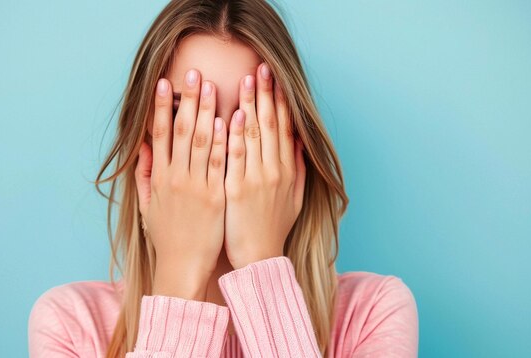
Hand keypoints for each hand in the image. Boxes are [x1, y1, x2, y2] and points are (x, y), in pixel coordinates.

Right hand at [134, 69, 227, 299]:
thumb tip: (143, 147)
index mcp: (159, 177)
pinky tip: (227, 119)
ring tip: (211, 86)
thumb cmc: (166, 236)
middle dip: (187, 100)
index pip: (158, 133)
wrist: (182, 265)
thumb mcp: (147, 205)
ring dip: (206, 111)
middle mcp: (175, 177)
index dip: (160, 106)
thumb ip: (144, 174)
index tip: (164, 83)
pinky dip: (222, 140)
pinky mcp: (215, 196)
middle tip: (193, 72)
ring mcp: (196, 186)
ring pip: (200, 141)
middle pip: (180, 130)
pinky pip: (219, 163)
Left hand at [223, 63, 305, 269]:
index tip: (274, 78)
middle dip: (265, 94)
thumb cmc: (274, 228)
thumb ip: (298, 168)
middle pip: (270, 125)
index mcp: (288, 171)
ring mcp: (256, 179)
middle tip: (260, 68)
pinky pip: (235, 157)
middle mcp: (275, 171)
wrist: (259, 258)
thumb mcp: (295, 198)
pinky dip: (234, 135)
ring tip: (246, 80)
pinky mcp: (236, 190)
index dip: (280, 101)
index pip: (285, 128)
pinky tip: (232, 114)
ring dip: (250, 105)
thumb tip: (298, 141)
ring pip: (253, 135)